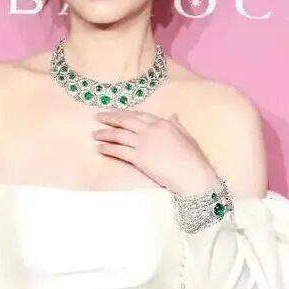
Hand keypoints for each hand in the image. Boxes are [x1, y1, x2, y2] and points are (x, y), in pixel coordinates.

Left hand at [92, 109, 220, 195]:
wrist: (193, 175)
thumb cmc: (193, 159)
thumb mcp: (187, 136)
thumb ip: (177, 125)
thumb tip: (173, 115)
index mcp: (163, 123)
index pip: (139, 115)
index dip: (125, 113)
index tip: (115, 113)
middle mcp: (151, 130)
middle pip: (125, 121)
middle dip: (110, 118)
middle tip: (98, 117)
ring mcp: (144, 143)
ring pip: (119, 135)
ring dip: (105, 133)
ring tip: (95, 134)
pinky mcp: (139, 158)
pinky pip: (119, 150)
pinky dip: (107, 148)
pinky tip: (100, 148)